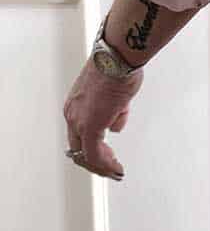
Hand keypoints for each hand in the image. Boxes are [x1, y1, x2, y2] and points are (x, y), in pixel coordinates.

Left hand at [62, 57, 143, 180]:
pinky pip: (95, 155)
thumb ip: (114, 113)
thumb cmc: (117, 67)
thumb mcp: (115, 94)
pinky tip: (116, 168)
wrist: (116, 58)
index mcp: (76, 104)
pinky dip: (106, 165)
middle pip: (78, 148)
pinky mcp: (91, 126)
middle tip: (109, 171)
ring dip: (102, 166)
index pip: (79, 134)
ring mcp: (79, 121)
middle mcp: (73, 114)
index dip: (92, 148)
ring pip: (85, 155)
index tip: (105, 156)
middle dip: (95, 163)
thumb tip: (115, 125)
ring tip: (115, 172)